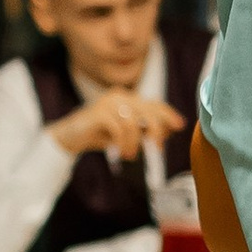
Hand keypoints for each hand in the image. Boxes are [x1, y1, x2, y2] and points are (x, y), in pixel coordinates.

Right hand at [55, 91, 183, 163]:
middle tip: (157, 149)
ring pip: (133, 121)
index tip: (180, 125)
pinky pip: (119, 128)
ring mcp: (108, 102)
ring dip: (135, 142)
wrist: (71, 137)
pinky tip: (121, 152)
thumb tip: (168, 131)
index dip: (168, 114)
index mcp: (128, 98)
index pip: (154, 103)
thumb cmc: (101, 135)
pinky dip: (123, 143)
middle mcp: (120, 96)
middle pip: (148, 111)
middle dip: (156, 131)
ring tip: (130, 155)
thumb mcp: (126, 134)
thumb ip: (144, 130)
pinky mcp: (98, 112)